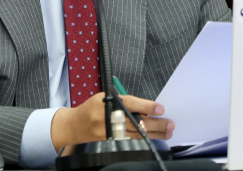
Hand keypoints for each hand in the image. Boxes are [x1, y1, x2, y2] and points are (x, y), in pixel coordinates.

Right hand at [50, 92, 173, 150]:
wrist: (73, 127)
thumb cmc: (91, 109)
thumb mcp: (104, 99)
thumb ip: (124, 102)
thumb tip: (147, 107)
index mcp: (106, 103)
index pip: (130, 103)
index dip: (147, 106)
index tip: (160, 109)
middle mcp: (107, 118)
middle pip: (136, 122)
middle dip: (155, 124)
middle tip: (170, 124)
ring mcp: (108, 134)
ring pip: (136, 135)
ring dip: (154, 134)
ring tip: (167, 132)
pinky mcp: (109, 144)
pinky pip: (130, 144)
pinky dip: (144, 141)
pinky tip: (153, 140)